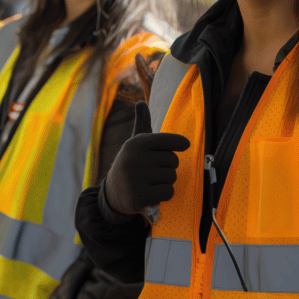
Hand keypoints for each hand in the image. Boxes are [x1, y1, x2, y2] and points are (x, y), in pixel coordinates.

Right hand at [103, 101, 189, 215]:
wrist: (112, 192)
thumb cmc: (132, 164)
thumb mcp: (135, 144)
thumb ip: (142, 123)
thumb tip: (140, 103)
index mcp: (136, 142)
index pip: (169, 140)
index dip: (180, 143)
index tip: (186, 145)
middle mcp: (134, 158)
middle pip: (173, 161)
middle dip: (167, 168)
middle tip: (152, 171)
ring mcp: (135, 177)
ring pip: (172, 177)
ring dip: (165, 182)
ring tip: (150, 182)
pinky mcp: (138, 196)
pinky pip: (168, 192)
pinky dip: (163, 195)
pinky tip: (151, 193)